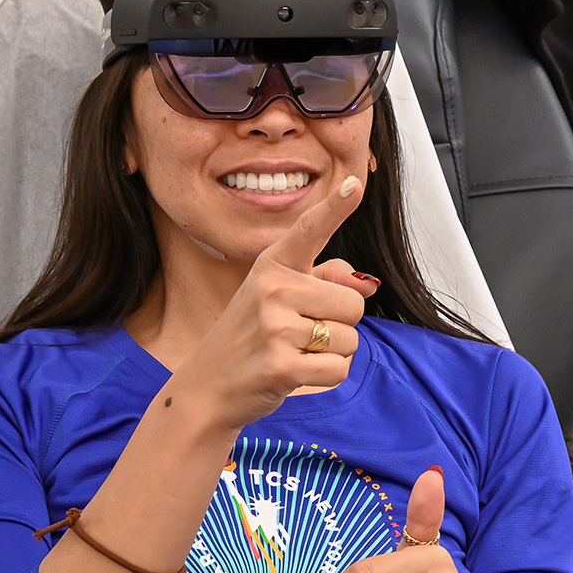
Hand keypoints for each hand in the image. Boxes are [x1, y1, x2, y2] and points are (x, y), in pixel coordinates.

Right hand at [176, 174, 380, 428]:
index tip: (354, 185)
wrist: (206, 387)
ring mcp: (275, 328)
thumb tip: (366, 283)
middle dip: (340, 324)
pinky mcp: (282, 367)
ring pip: (350, 339)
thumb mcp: (276, 298)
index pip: (309, 231)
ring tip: (295, 353)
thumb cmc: (250, 338)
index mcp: (271, 266)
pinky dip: (326, 377)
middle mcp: (272, 289)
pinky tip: (295, 374)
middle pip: (354, 303)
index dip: (335, 208)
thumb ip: (322, 280)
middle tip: (302, 334)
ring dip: (332, 353)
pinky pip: (338, 369)